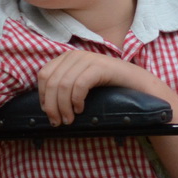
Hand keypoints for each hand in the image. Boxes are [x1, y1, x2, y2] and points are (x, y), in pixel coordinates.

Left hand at [35, 49, 165, 125]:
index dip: (42, 95)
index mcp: (67, 57)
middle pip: (51, 81)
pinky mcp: (99, 66)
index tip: (48, 113)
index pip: (43, 74)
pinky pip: (79, 85)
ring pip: (63, 85)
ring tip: (69, 120)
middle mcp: (75, 55)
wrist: (135, 82)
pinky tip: (81, 109)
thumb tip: (44, 105)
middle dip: (51, 105)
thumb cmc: (106, 87)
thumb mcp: (80, 83)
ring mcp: (87, 59)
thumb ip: (63, 87)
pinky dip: (76, 100)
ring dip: (63, 107)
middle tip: (58, 122)